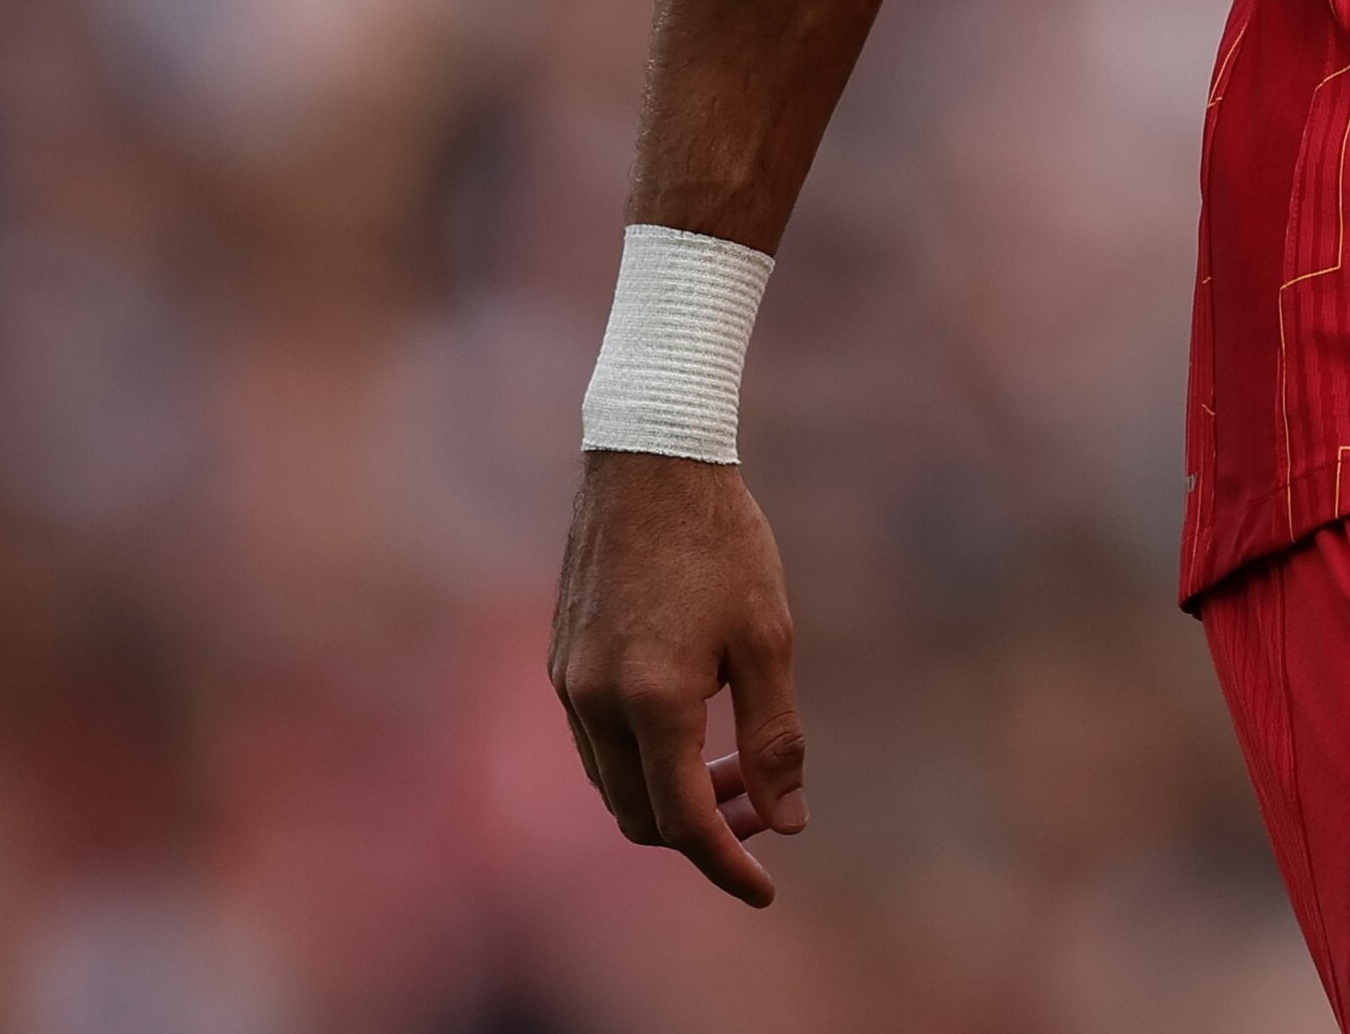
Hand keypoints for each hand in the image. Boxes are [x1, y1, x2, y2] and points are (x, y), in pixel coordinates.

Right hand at [550, 451, 806, 904]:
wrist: (650, 460)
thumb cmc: (722, 543)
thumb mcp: (769, 638)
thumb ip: (777, 735)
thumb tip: (787, 819)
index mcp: (652, 701)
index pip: (684, 821)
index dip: (727, 864)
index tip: (766, 888)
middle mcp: (595, 703)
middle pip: (640, 817)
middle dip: (705, 829)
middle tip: (768, 804)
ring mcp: (569, 683)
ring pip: (614, 784)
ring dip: (673, 795)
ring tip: (741, 764)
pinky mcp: (561, 661)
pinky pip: (597, 745)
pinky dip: (645, 761)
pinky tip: (696, 725)